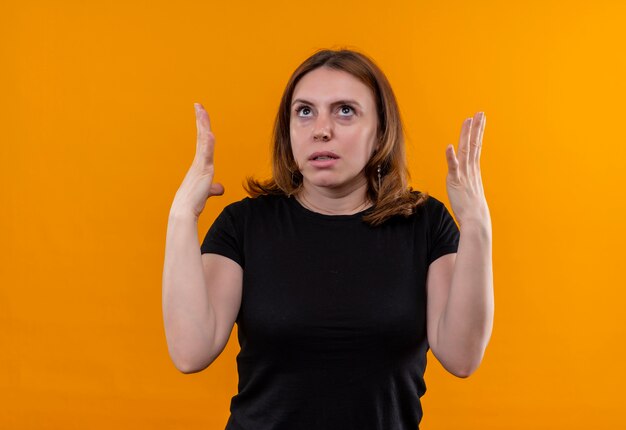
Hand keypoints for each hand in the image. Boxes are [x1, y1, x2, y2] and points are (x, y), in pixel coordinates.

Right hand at [170, 103, 223, 218]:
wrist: (184, 211)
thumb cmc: (193, 202)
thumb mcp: (206, 191)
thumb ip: (213, 188)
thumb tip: (220, 188)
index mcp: (200, 164)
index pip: (202, 141)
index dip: (202, 127)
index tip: (200, 113)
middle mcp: (199, 161)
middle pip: (201, 136)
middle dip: (200, 120)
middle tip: (198, 105)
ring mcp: (200, 165)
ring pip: (203, 141)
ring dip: (202, 125)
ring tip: (201, 111)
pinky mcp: (202, 171)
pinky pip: (205, 154)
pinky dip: (207, 143)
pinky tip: (209, 133)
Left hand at [445, 112, 490, 227]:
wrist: (475, 219)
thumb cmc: (471, 208)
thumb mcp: (469, 189)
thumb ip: (466, 180)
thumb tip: (465, 177)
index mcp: (473, 169)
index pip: (475, 146)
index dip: (477, 132)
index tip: (479, 119)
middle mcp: (470, 169)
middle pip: (473, 144)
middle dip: (476, 128)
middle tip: (479, 113)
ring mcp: (464, 174)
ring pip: (465, 150)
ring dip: (466, 135)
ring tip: (468, 120)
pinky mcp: (455, 181)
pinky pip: (453, 167)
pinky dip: (451, 157)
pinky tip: (449, 146)